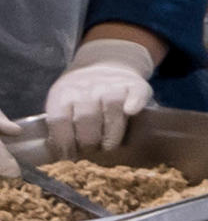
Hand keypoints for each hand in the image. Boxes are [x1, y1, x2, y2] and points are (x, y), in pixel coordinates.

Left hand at [42, 39, 152, 158]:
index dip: (64, 141)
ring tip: (109, 147)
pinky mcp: (135, 85)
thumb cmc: (83, 94)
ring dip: (110, 133)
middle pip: (85, 117)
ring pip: (110, 108)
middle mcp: (86, 87)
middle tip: (91, 154)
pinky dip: (134, 103)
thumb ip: (62, 124)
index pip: (59, 120)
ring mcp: (111, 85)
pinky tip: (131, 112)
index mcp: (63, 93)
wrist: (107, 64)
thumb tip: (64, 155)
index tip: (69, 156)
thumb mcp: (63, 102)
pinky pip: (135, 94)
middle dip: (88, 141)